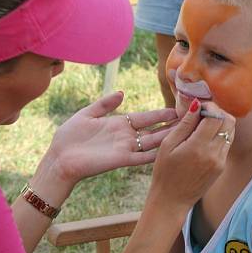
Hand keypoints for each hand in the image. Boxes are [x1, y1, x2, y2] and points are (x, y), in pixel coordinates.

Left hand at [42, 91, 177, 184]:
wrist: (60, 158)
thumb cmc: (69, 137)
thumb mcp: (86, 115)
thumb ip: (104, 104)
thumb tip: (121, 93)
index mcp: (118, 124)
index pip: (145, 117)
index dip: (161, 113)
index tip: (177, 107)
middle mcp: (125, 136)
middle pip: (154, 129)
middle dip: (171, 124)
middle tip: (191, 118)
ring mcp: (125, 148)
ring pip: (152, 142)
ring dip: (169, 137)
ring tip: (187, 131)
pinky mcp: (121, 160)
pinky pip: (142, 157)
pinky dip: (155, 154)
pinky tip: (170, 149)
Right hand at [148, 100, 234, 209]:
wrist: (172, 200)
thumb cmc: (165, 172)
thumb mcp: (168, 145)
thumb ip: (184, 124)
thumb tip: (197, 105)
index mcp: (199, 147)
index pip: (215, 116)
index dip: (209, 107)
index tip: (198, 108)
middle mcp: (214, 153)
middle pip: (228, 121)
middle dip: (217, 112)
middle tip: (202, 115)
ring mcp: (220, 161)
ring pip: (230, 131)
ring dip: (220, 123)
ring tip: (202, 127)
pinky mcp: (222, 166)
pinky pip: (226, 143)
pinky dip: (219, 135)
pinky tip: (203, 139)